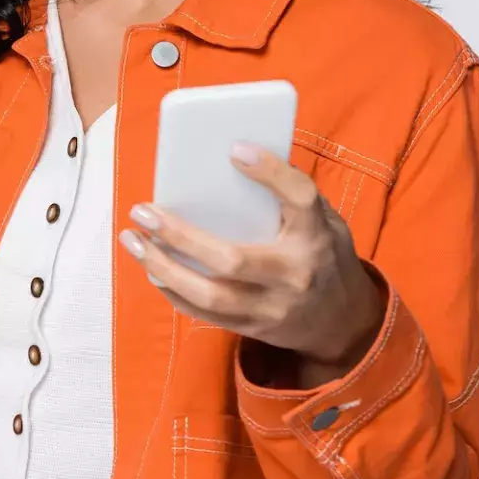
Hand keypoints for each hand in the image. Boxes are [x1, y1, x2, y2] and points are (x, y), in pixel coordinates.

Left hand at [116, 142, 386, 380]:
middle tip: (144, 212)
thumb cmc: (323, 257)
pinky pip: (204, 314)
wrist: (345, 324)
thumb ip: (289, 197)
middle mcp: (296, 275)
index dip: (271, 173)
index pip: (301, 199)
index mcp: (318, 237)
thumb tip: (234, 157)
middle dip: (180, 235)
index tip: (234, 149)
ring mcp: (273, 308)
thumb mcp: (324, 222)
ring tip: (134, 241)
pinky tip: (152, 268)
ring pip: (210, 295)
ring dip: (163, 268)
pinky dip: (173, 290)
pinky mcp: (254, 328)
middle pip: (232, 259)